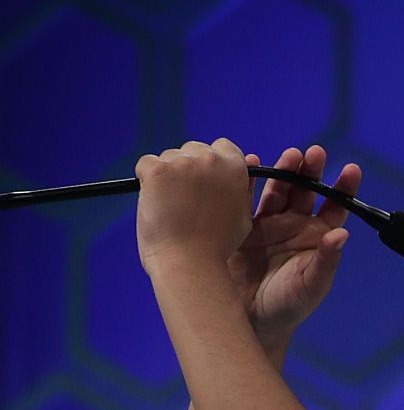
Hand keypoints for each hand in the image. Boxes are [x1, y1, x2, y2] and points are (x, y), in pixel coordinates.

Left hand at [136, 139, 251, 272]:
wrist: (191, 263)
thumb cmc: (217, 246)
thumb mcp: (244, 215)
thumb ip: (244, 187)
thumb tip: (252, 160)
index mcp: (235, 168)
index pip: (223, 147)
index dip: (212, 164)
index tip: (206, 183)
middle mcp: (211, 159)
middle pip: (193, 149)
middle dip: (188, 168)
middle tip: (186, 199)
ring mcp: (183, 163)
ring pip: (168, 157)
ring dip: (167, 175)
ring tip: (171, 206)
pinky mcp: (157, 171)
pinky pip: (146, 164)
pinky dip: (146, 180)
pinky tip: (155, 201)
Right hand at [227, 145, 360, 351]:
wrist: (249, 322)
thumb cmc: (289, 306)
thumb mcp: (312, 285)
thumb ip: (327, 260)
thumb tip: (342, 234)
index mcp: (317, 235)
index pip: (335, 205)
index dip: (344, 188)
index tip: (352, 169)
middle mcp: (294, 224)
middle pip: (305, 190)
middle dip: (310, 170)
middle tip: (314, 153)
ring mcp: (267, 223)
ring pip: (278, 190)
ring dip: (283, 171)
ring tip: (290, 156)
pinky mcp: (240, 226)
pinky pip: (244, 199)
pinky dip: (247, 182)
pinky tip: (251, 165)